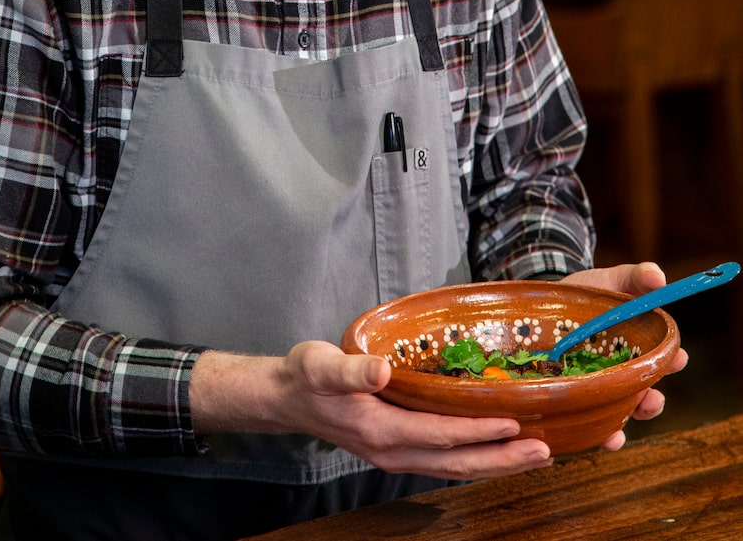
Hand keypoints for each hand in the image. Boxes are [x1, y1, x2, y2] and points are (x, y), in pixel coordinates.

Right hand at [191, 341, 553, 479]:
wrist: (286, 398)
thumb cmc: (306, 376)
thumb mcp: (321, 365)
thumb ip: (352, 369)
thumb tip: (381, 369)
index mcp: (380, 429)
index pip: (440, 434)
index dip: (478, 431)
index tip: (513, 423)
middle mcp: (393, 450)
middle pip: (457, 462)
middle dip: (502, 459)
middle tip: (545, 451)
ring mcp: (396, 455)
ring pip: (455, 467)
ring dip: (496, 463)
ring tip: (536, 456)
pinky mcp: (398, 449)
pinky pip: (445, 461)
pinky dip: (475, 459)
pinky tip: (497, 451)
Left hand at [560, 261, 688, 448]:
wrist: (548, 301)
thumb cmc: (589, 292)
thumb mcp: (613, 279)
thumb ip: (637, 276)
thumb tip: (659, 276)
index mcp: (639, 348)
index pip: (662, 360)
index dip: (672, 362)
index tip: (677, 359)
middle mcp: (623, 373)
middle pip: (643, 395)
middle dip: (650, 402)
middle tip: (652, 399)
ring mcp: (599, 386)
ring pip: (617, 414)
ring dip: (622, 426)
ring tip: (618, 435)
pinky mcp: (574, 395)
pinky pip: (587, 419)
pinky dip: (593, 432)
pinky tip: (594, 437)